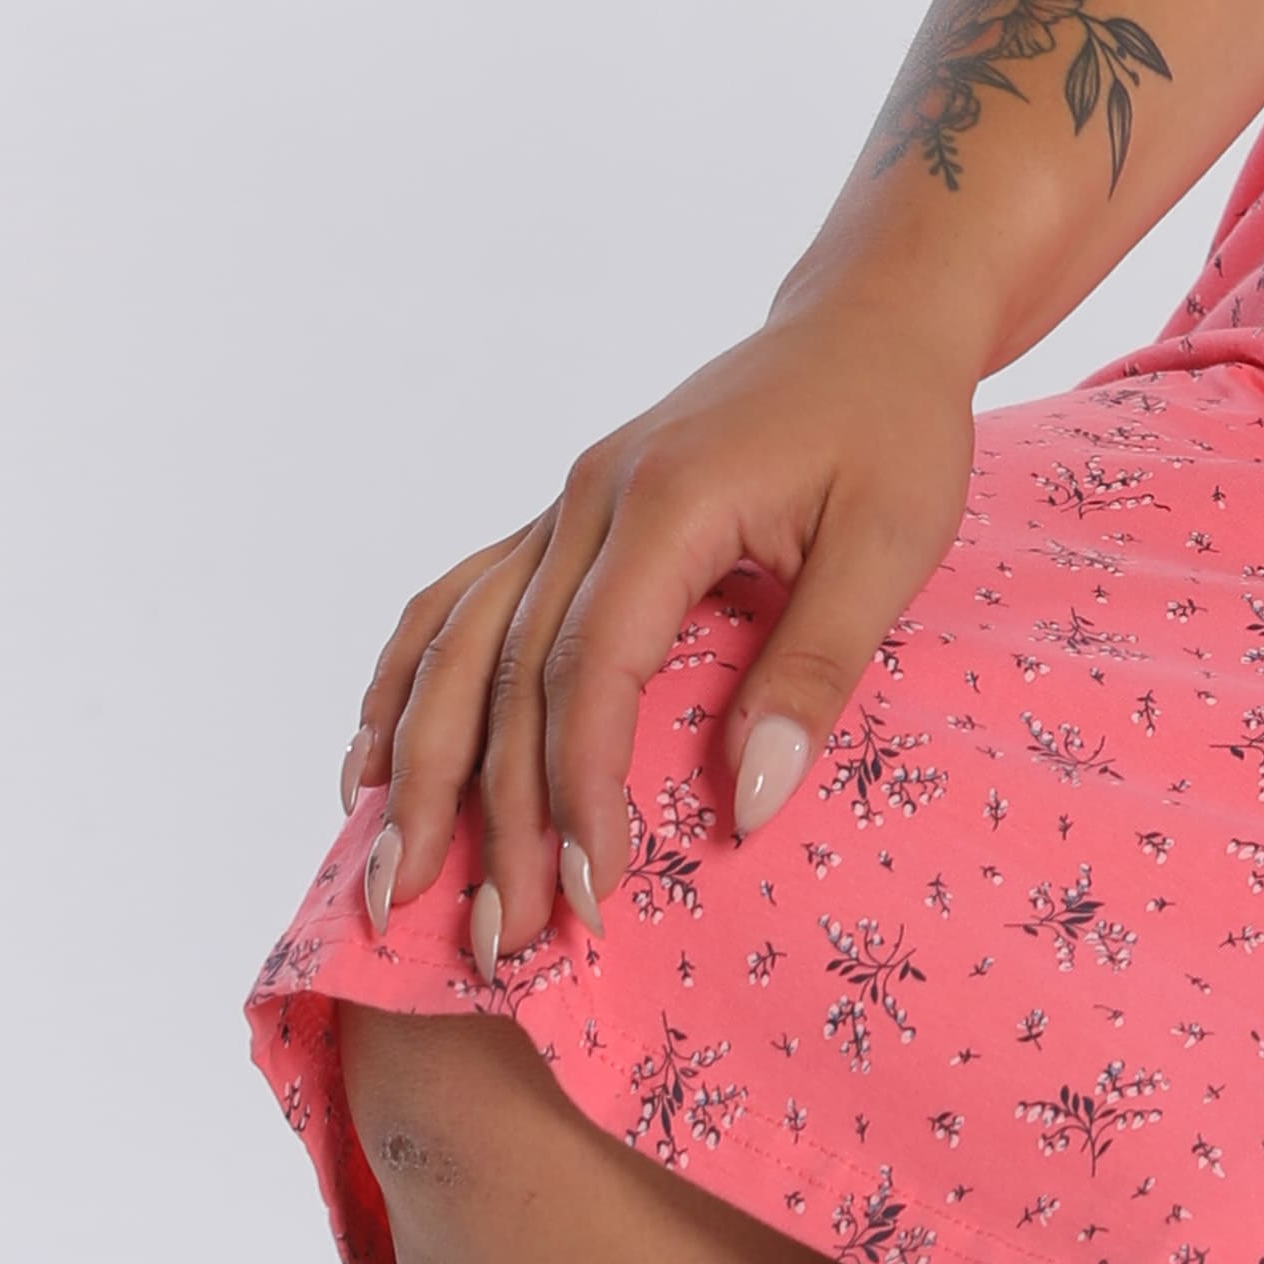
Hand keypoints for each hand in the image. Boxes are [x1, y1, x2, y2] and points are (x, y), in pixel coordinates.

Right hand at [339, 297, 981, 966]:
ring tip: (392, 881)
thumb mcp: (891, 544)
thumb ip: (816, 669)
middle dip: (493, 819)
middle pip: (507, 677)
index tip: (594, 897)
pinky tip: (369, 763)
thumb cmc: (894, 426)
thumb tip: (749, 801)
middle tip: (500, 941)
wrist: (868, 322)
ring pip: (457, 645)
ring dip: (417, 768)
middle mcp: (587, 499)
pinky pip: (460, 602)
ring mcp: (564, 504)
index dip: (581, 793)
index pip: (589, 673)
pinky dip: (405, 684)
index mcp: (663, 502)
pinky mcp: (565, 516)